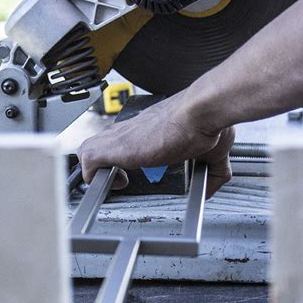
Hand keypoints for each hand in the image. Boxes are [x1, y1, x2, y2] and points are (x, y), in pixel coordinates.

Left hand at [77, 93, 234, 197]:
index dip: (121, 156)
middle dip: (104, 163)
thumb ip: (213, 173)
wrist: (201, 112)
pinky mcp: (117, 146)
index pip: (123, 138)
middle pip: (102, 143)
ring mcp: (122, 137)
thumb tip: (211, 190)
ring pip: (90, 149)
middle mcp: (132, 130)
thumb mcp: (213, 153)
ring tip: (114, 183)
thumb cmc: (205, 122)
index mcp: (149, 129)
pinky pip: (89, 160)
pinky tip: (114, 182)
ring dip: (95, 169)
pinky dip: (93, 175)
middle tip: (119, 180)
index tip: (129, 172)